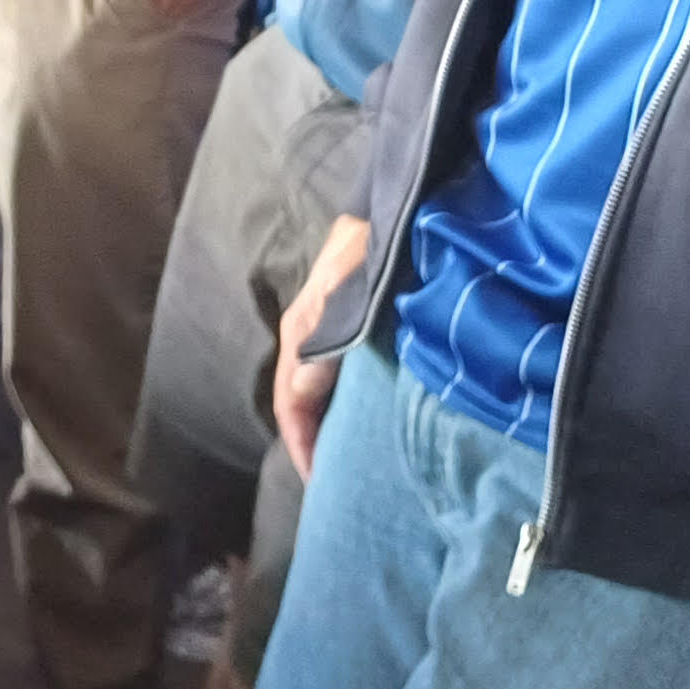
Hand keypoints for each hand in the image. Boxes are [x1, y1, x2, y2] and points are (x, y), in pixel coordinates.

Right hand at [273, 214, 372, 478]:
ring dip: (328, 425)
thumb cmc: (376, 239)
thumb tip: (300, 387)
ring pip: (318, 391)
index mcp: (302, 330)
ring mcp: (329, 332)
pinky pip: (337, 377)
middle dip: (312, 443)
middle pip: (300, 401)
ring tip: (350, 462)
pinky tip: (365, 421)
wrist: (401, 202)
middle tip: (336, 486)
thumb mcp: (354, 278)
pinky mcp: (351, 328)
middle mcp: (309, 336)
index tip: (319, 482)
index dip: (300, 442)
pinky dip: (344, 406)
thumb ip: (330, 326)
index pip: (289, 399)